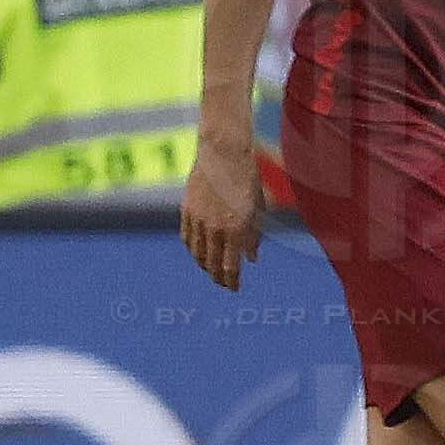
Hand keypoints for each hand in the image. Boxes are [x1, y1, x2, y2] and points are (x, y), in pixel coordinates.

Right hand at [181, 138, 264, 290]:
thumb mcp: (258, 208)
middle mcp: (215, 228)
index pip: (231, 267)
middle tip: (224, 285)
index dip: (232, 281)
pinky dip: (193, 250)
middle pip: (213, 264)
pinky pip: (188, 239)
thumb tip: (253, 260)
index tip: (235, 289)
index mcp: (236, 228)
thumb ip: (255, 236)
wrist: (222, 154)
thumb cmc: (247, 179)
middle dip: (219, 278)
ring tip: (212, 272)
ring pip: (198, 254)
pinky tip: (199, 254)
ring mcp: (198, 220)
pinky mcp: (186, 211)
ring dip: (205, 266)